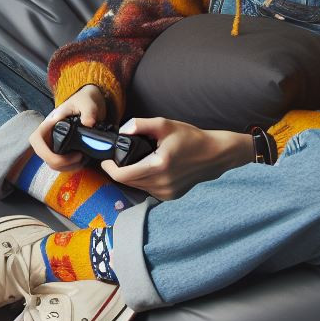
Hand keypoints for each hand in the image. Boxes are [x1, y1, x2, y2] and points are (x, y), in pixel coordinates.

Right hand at [30, 84, 105, 172]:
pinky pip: (61, 165)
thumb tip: (89, 123)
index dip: (48, 151)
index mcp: (48, 123)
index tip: (71, 147)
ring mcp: (54, 144)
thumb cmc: (84, 101)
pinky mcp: (62, 151)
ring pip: (53, 164)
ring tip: (83, 159)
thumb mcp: (87, 103)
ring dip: (67, 167)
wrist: (91, 104)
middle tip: (80, 156)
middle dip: (61, 162)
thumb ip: (88, 112)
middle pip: (45, 157)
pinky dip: (71, 167)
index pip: (37, 141)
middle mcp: (48, 136)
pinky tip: (82, 161)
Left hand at [101, 118, 253, 199]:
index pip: (123, 175)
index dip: (109, 168)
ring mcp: (167, 193)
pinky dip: (143, 180)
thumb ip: (140, 125)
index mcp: (158, 166)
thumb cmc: (190, 137)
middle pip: (128, 182)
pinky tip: (146, 167)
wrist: (214, 155)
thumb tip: (121, 131)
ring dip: (130, 176)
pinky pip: (148, 189)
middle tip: (116, 156)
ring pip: (137, 187)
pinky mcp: (170, 196)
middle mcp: (162, 184)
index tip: (105, 158)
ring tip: (131, 160)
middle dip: (118, 170)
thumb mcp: (164, 124)